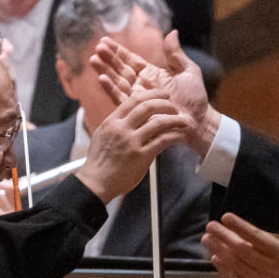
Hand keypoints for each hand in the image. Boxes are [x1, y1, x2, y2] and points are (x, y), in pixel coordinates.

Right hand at [75, 87, 191, 204]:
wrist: (96, 183)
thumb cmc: (99, 163)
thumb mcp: (102, 136)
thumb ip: (115, 126)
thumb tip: (128, 119)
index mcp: (111, 122)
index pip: (133, 100)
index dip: (151, 94)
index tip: (162, 95)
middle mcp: (121, 129)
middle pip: (147, 106)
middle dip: (165, 103)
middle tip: (174, 106)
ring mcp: (131, 142)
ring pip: (158, 122)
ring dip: (174, 119)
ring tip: (183, 121)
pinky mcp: (141, 156)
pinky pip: (162, 141)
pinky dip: (174, 136)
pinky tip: (180, 136)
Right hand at [91, 29, 217, 155]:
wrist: (199, 121)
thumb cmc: (196, 98)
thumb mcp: (188, 72)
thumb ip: (176, 54)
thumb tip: (172, 32)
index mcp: (151, 74)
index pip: (130, 60)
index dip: (118, 51)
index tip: (104, 41)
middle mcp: (142, 86)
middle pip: (121, 70)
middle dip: (108, 59)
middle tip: (97, 49)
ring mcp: (139, 98)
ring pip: (118, 82)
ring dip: (106, 71)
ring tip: (94, 60)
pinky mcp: (138, 111)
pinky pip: (122, 99)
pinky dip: (111, 89)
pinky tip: (102, 79)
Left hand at [203, 196, 278, 277]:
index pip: (257, 237)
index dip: (240, 227)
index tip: (226, 217)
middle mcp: (272, 269)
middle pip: (242, 251)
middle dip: (223, 237)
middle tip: (210, 225)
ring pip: (237, 266)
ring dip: (219, 251)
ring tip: (207, 239)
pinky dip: (225, 270)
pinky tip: (215, 259)